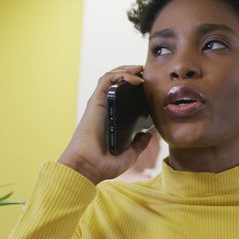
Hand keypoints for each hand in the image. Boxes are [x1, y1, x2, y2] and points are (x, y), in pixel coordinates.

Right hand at [58, 65, 151, 183]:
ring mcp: (99, 104)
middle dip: (132, 73)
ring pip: (111, 77)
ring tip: (142, 70)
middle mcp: (104, 108)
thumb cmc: (104, 165)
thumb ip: (138, 144)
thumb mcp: (129, 154)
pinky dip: (121, 74)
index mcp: (111, 118)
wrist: (88, 168)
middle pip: (116, 82)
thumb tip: (149, 135)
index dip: (134, 87)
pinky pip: (107, 80)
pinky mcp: (96, 101)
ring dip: (127, 70)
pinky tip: (135, 78)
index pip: (121, 95)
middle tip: (148, 73)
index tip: (150, 86)